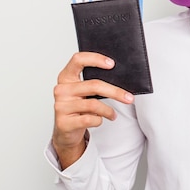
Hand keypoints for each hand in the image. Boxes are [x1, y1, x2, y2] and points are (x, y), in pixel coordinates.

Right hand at [52, 52, 133, 168]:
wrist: (65, 131)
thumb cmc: (77, 107)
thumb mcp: (83, 92)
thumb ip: (93, 83)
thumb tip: (119, 78)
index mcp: (66, 77)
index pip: (78, 60)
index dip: (95, 59)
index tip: (112, 64)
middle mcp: (61, 89)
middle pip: (94, 85)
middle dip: (115, 92)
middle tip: (129, 98)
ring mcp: (61, 106)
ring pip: (94, 104)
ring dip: (108, 111)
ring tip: (113, 114)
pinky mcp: (64, 122)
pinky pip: (90, 119)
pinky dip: (99, 120)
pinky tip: (99, 120)